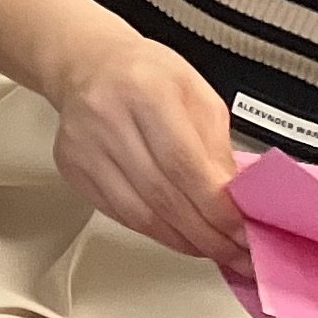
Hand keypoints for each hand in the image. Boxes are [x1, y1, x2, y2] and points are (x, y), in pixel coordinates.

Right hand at [50, 29, 250, 271]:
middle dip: (207, 235)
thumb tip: (237, 204)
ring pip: (140, 214)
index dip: (218, 208)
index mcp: (146, 91)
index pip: (184, 165)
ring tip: (214, 249)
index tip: (245, 233)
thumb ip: (218, 148)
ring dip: (184, 240)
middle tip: (238, 254)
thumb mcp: (198, 96)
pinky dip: (156, 232)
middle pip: (163, 196)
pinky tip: (179, 234)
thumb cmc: (147, 75)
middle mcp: (107, 118)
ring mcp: (83, 145)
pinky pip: (120, 214)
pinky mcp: (71, 166)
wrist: (87, 62)